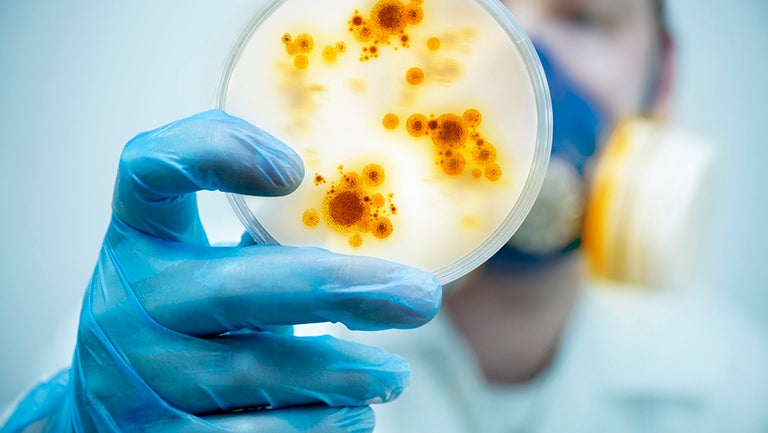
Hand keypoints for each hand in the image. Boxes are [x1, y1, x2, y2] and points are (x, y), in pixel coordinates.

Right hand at [2, 110, 440, 432]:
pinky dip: (314, 427)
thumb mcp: (203, 268)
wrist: (113, 410)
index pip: (151, 169)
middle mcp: (130, 303)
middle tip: (418, 296)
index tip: (294, 170)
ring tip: (393, 374)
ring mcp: (137, 377)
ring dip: (340, 372)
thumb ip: (263, 245)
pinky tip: (355, 417)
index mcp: (142, 239)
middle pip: (235, 287)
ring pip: (252, 371)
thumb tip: (383, 224)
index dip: (215, 153)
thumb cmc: (188, 322)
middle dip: (336, 290)